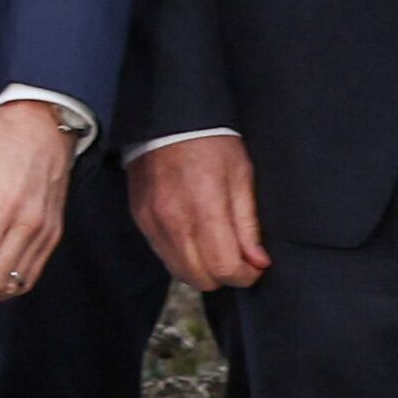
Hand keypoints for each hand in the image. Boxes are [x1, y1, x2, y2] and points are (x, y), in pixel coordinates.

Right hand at [132, 131, 269, 291]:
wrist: (167, 119)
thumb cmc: (210, 142)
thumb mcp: (242, 177)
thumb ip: (248, 224)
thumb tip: (257, 261)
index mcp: (204, 209)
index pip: (224, 268)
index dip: (246, 275)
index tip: (255, 266)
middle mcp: (173, 221)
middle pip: (200, 279)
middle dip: (224, 275)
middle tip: (238, 258)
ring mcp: (152, 221)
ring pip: (179, 272)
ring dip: (202, 269)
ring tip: (216, 248)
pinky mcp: (140, 218)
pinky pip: (162, 254)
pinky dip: (182, 256)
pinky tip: (195, 238)